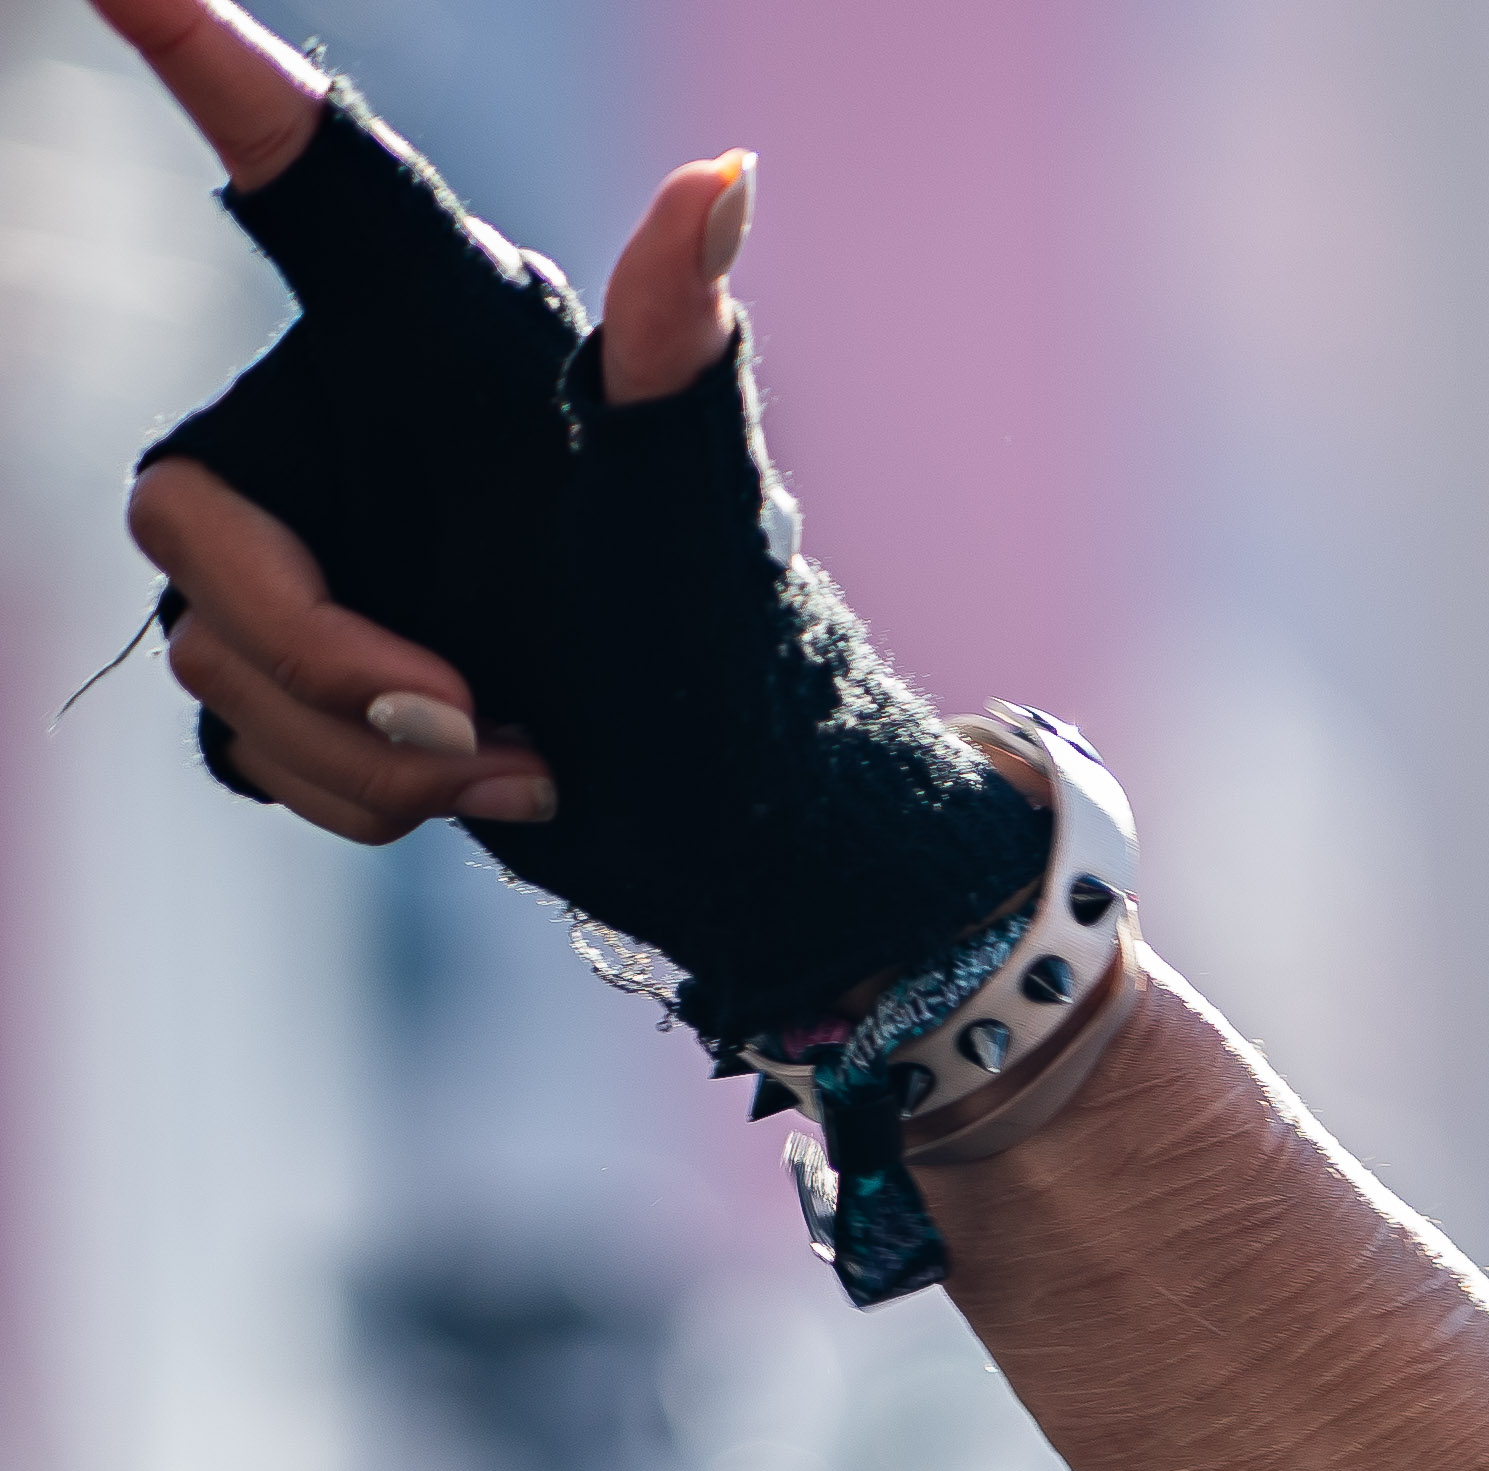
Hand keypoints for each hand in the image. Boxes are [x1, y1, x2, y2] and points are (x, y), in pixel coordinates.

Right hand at [88, 0, 733, 850]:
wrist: (740, 816)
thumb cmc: (728, 636)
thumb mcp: (699, 499)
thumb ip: (682, 342)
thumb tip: (723, 176)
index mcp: (426, 331)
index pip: (296, 167)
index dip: (202, 53)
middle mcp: (336, 424)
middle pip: (189, 518)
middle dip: (322, 655)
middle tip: (473, 715)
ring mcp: (298, 553)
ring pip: (214, 655)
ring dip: (370, 749)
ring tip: (516, 754)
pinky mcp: (290, 675)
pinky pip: (240, 741)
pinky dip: (359, 795)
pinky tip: (478, 786)